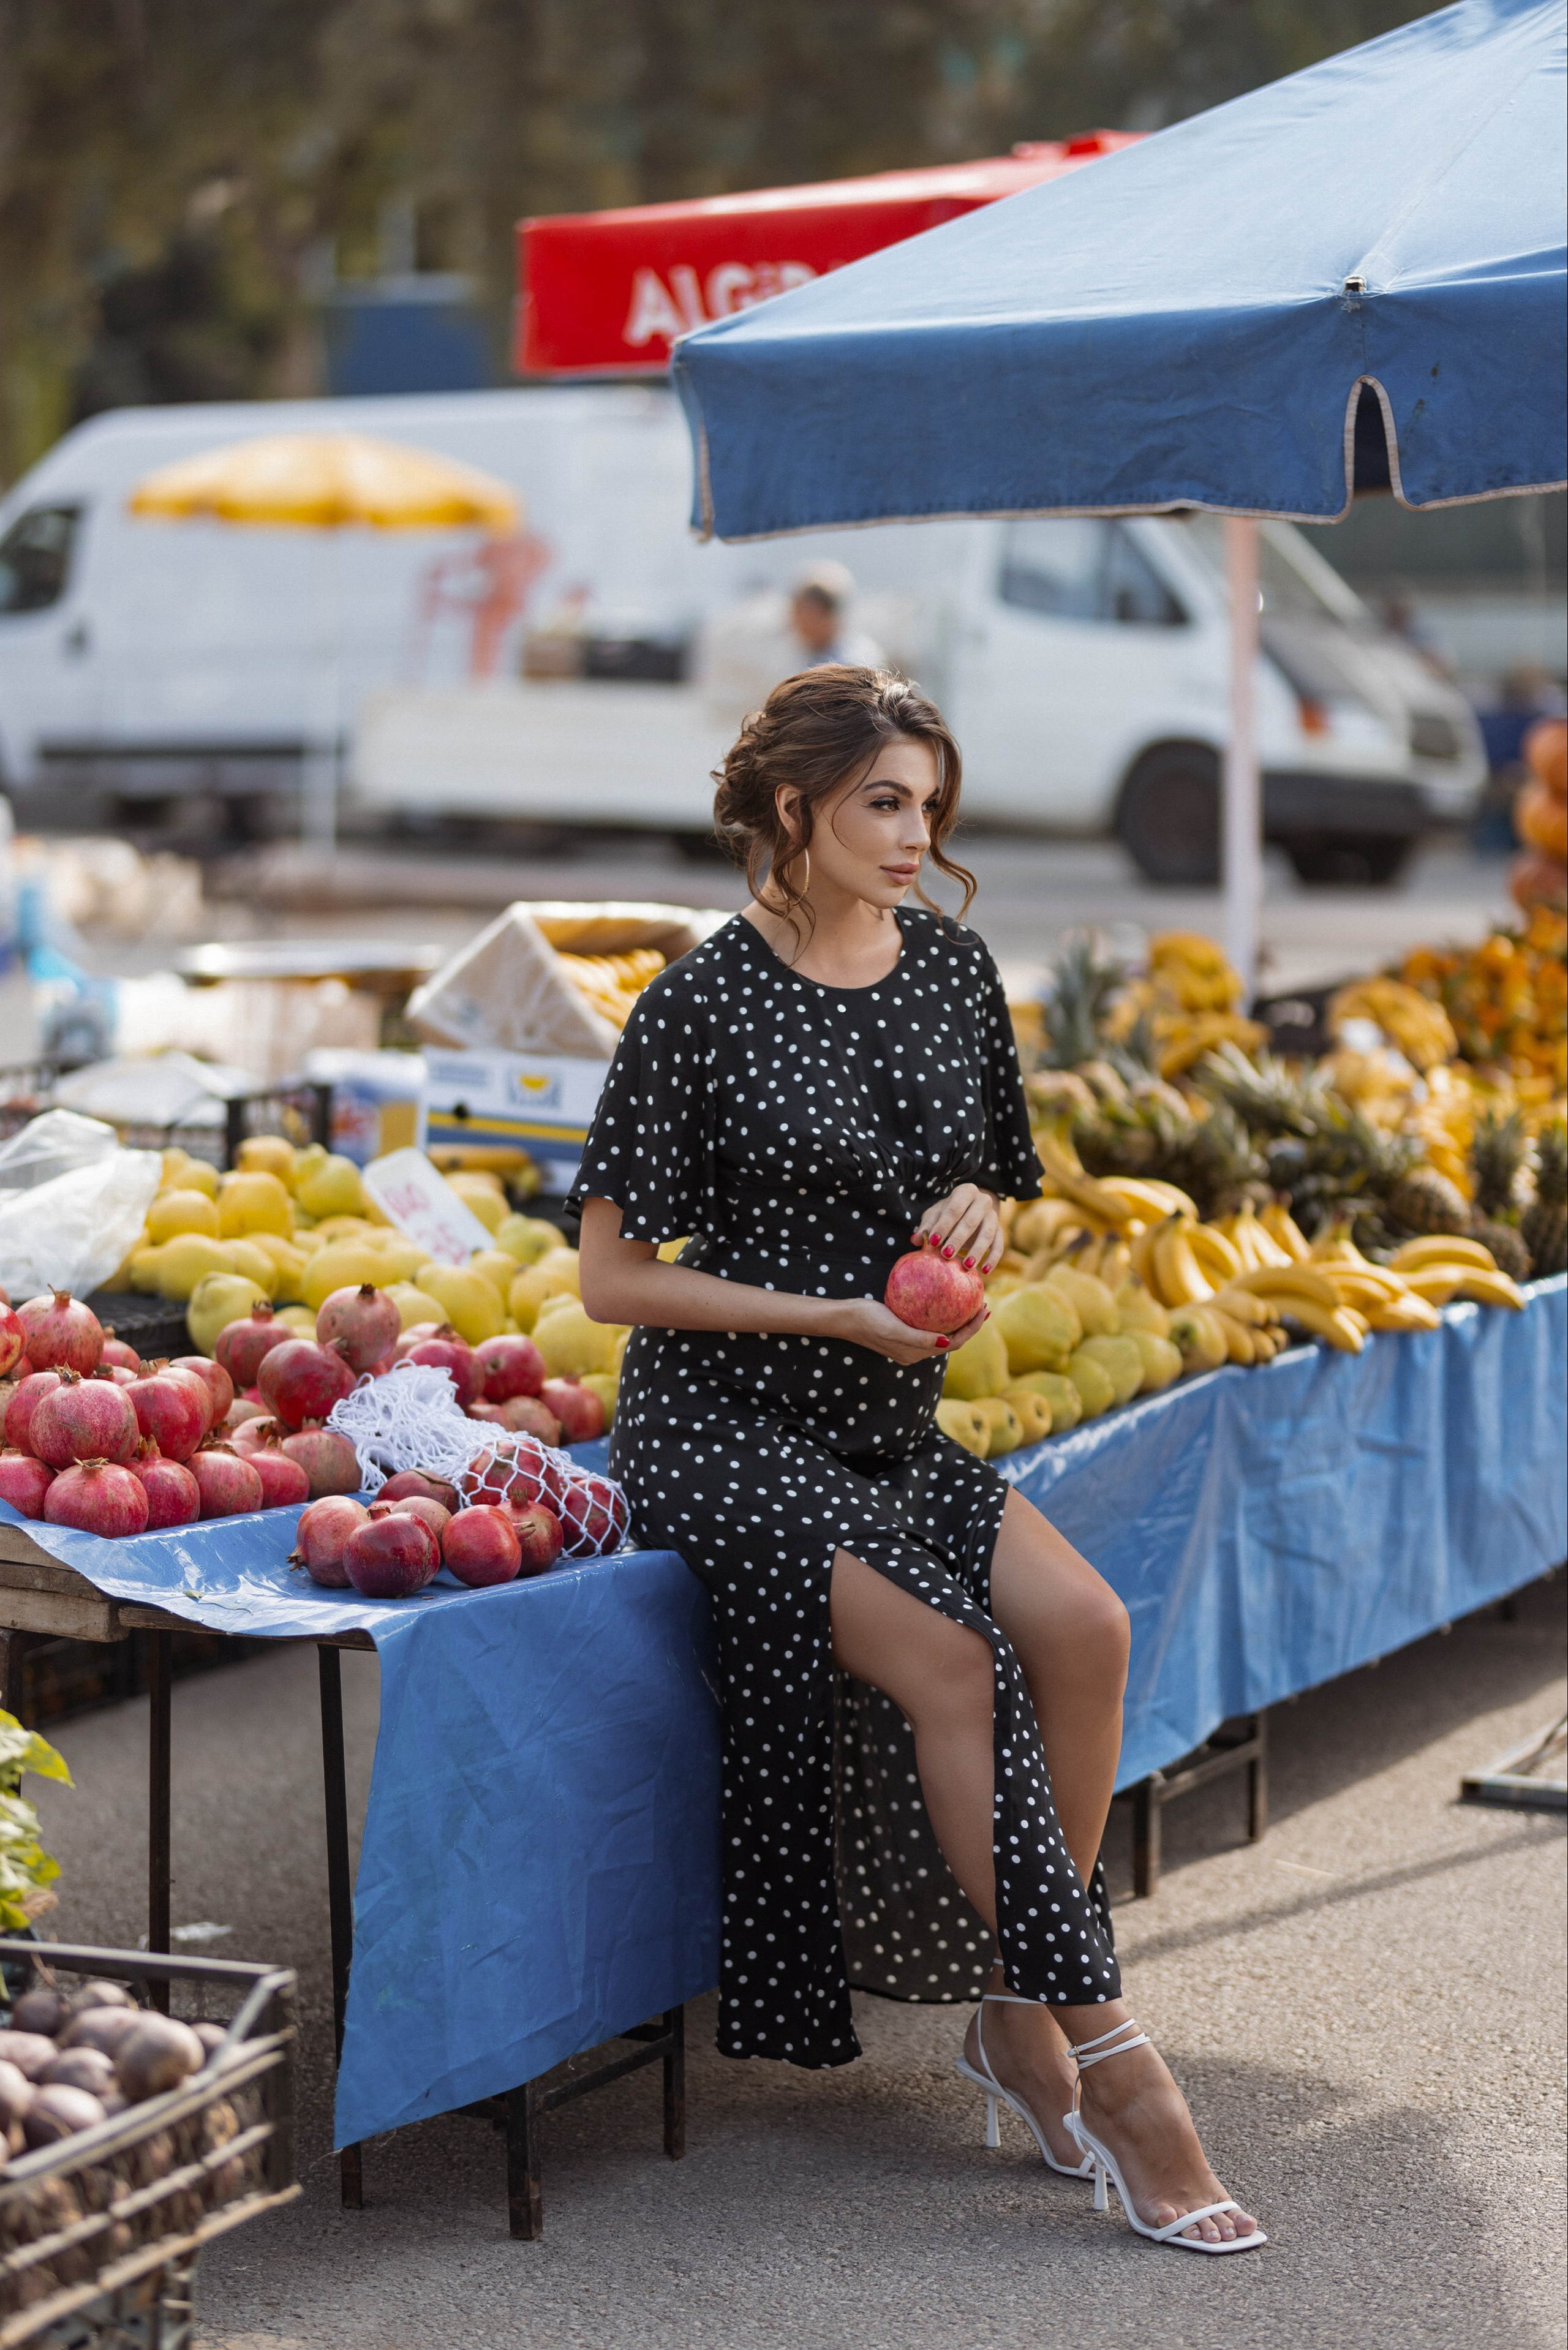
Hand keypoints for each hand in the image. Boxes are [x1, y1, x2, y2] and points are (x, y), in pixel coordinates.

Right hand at [827, 1296, 991, 1364]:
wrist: (844, 1317)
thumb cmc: (867, 1320)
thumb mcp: (893, 1328)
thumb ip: (919, 1339)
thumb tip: (947, 1343)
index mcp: (916, 1354)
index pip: (954, 1343)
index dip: (972, 1329)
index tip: (983, 1309)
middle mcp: (915, 1351)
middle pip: (951, 1340)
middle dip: (969, 1325)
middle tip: (982, 1304)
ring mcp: (909, 1342)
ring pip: (941, 1333)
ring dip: (957, 1320)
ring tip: (969, 1302)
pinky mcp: (903, 1331)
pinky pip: (929, 1325)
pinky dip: (941, 1315)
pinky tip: (943, 1299)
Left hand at [912, 1184, 1003, 1276]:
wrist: (970, 1211)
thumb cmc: (949, 1213)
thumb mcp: (936, 1215)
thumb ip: (926, 1226)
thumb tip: (915, 1240)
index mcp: (966, 1192)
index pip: (954, 1208)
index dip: (944, 1225)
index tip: (933, 1241)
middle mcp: (983, 1201)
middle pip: (971, 1221)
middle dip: (958, 1239)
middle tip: (946, 1255)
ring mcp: (993, 1216)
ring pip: (987, 1234)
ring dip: (977, 1251)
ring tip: (966, 1266)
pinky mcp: (1000, 1231)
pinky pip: (999, 1245)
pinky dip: (993, 1259)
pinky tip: (984, 1271)